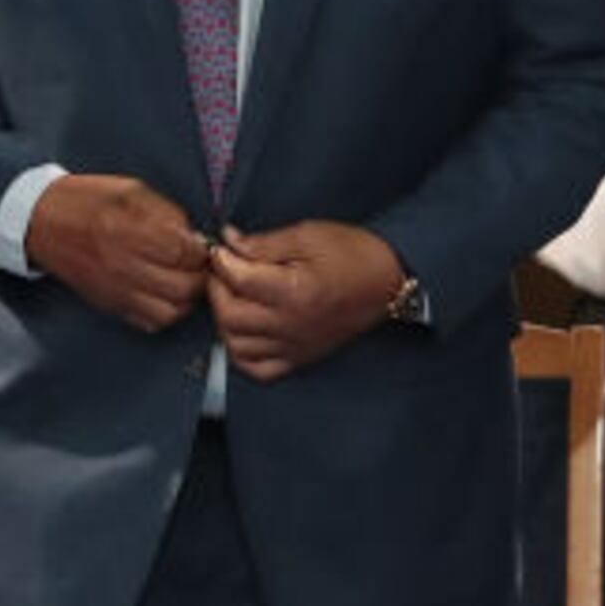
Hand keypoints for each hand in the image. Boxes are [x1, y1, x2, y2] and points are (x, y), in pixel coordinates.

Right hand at [25, 172, 209, 331]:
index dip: (203, 250)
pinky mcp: (111, 304)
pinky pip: (150, 322)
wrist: (43, 222)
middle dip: (199, 275)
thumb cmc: (87, 201)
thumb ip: (167, 213)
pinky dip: (166, 313)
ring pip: (171, 312)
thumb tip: (195, 237)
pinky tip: (165, 294)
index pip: (185, 254)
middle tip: (197, 264)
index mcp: (130, 231)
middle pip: (183, 287)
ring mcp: (117, 290)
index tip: (202, 245)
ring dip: (186, 298)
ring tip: (184, 280)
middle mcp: (124, 266)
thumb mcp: (131, 190)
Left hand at [208, 219, 402, 381]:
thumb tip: (228, 242)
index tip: (219, 249)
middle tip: (221, 271)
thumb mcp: (308, 236)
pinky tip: (244, 331)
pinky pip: (258, 369)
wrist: (388, 281)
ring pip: (237, 345)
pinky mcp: (300, 357)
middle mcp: (291, 324)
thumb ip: (264, 243)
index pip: (238, 279)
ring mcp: (294, 345)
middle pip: (230, 315)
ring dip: (224, 321)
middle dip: (216, 289)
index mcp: (294, 291)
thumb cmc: (353, 254)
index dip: (221, 261)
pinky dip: (242, 353)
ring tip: (232, 298)